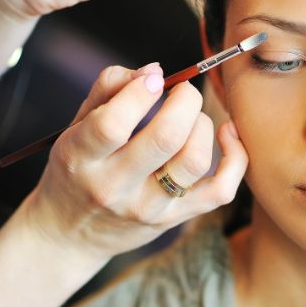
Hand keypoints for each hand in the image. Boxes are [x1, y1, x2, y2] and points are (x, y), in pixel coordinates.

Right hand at [23, 63, 247, 258]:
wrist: (70, 235)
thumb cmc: (75, 169)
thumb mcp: (75, 127)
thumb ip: (109, 89)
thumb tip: (155, 71)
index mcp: (80, 158)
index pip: (113, 124)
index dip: (140, 91)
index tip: (154, 79)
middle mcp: (114, 187)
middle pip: (165, 138)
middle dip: (184, 100)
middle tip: (181, 91)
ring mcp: (148, 208)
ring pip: (194, 160)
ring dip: (203, 125)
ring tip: (192, 117)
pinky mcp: (175, 219)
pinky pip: (221, 190)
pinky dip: (235, 158)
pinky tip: (226, 134)